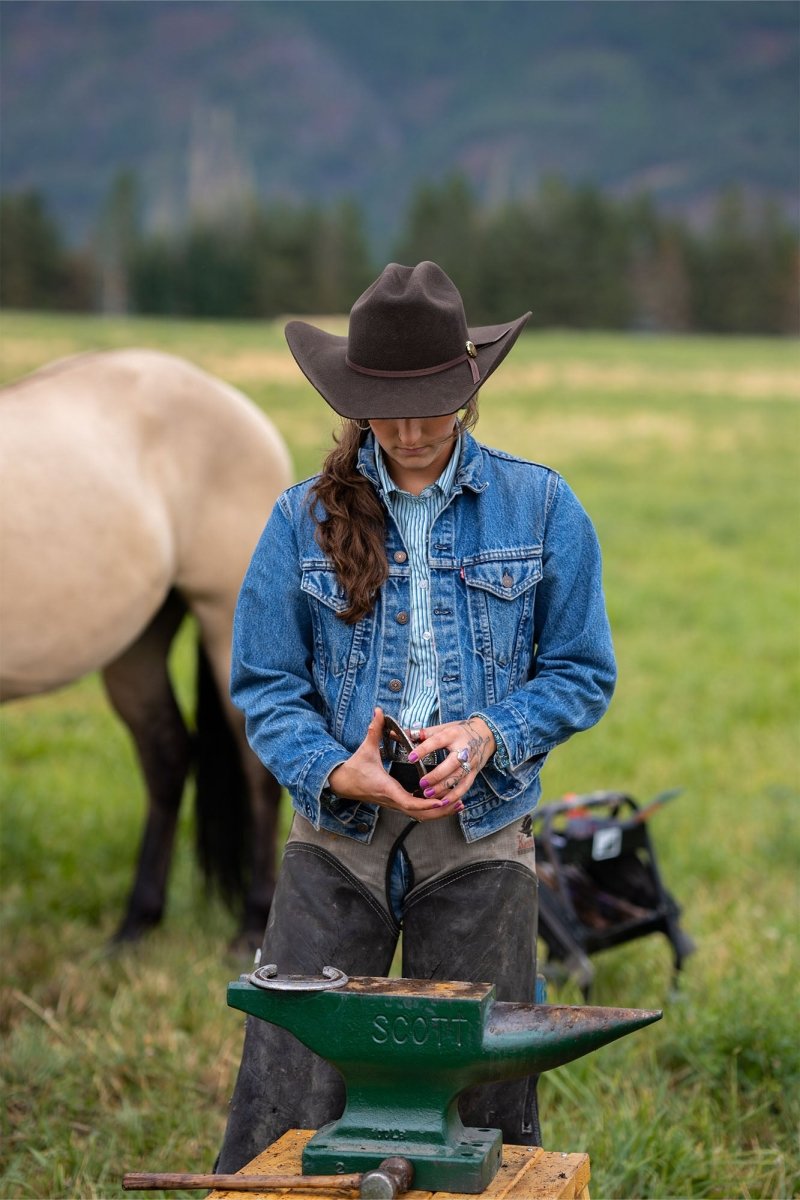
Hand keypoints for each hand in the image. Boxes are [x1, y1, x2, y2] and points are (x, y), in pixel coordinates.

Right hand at [328, 707, 464, 820]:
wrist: (342, 784)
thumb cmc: (355, 768)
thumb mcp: (365, 749)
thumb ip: (374, 730)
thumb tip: (378, 711)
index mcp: (388, 788)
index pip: (409, 802)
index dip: (426, 804)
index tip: (440, 800)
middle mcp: (393, 800)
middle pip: (420, 814)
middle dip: (440, 810)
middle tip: (458, 803)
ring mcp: (395, 803)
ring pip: (419, 815)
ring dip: (439, 812)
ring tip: (458, 804)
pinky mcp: (396, 802)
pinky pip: (416, 810)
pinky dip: (431, 809)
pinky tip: (443, 802)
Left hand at [406, 716, 495, 803]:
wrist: (486, 734)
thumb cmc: (459, 731)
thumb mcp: (441, 728)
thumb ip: (420, 734)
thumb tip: (395, 733)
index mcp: (452, 735)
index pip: (437, 741)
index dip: (424, 749)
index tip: (411, 757)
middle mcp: (463, 749)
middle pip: (451, 764)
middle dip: (436, 775)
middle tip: (422, 783)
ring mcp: (470, 762)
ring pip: (458, 778)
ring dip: (443, 788)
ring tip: (428, 795)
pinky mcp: (474, 773)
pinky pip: (465, 787)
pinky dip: (455, 796)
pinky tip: (444, 802)